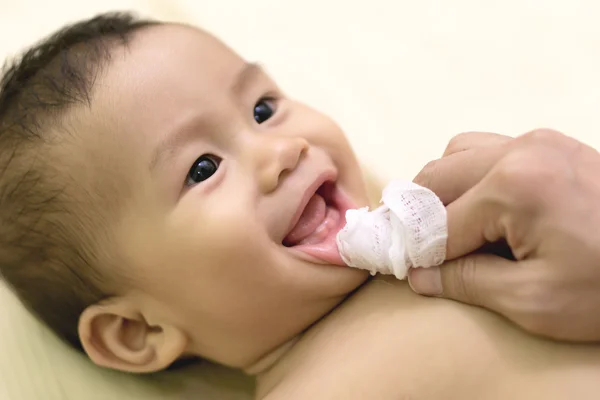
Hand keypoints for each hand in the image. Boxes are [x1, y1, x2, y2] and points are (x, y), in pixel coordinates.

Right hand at [408, 129, 599, 341]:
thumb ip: (468, 282)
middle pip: (436, 178)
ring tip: (448, 230)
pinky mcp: (551, 144)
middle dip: (419, 218)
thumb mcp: (535, 300)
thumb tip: (419, 276)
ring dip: (441, 191)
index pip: (439, 224)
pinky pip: (487, 149)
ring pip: (456, 155)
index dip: (417, 254)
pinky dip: (469, 176)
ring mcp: (538, 141)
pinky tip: (480, 206)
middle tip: (418, 253)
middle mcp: (520, 151)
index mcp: (514, 186)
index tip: (400, 271)